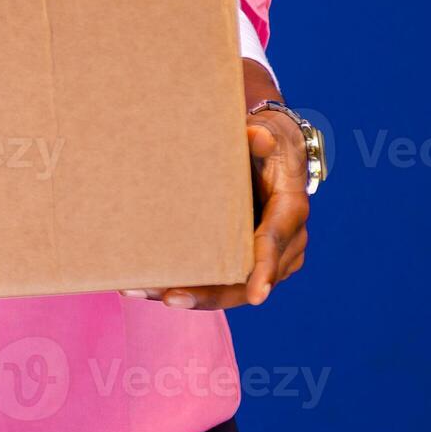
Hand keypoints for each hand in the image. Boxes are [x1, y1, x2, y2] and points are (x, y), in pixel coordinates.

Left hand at [121, 60, 308, 309]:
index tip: (257, 295)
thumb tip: (258, 136)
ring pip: (230, 289)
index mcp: (289, 212)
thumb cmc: (265, 144)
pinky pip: (219, 283)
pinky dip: (187, 287)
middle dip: (209, 294)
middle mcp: (284, 245)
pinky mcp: (245, 264)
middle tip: (169, 297)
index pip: (275, 244)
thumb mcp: (267, 134)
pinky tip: (146, 286)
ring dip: (189, 294)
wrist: (270, 156)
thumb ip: (261, 137)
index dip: (265, 269)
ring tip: (140, 290)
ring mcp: (266, 260)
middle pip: (247, 281)